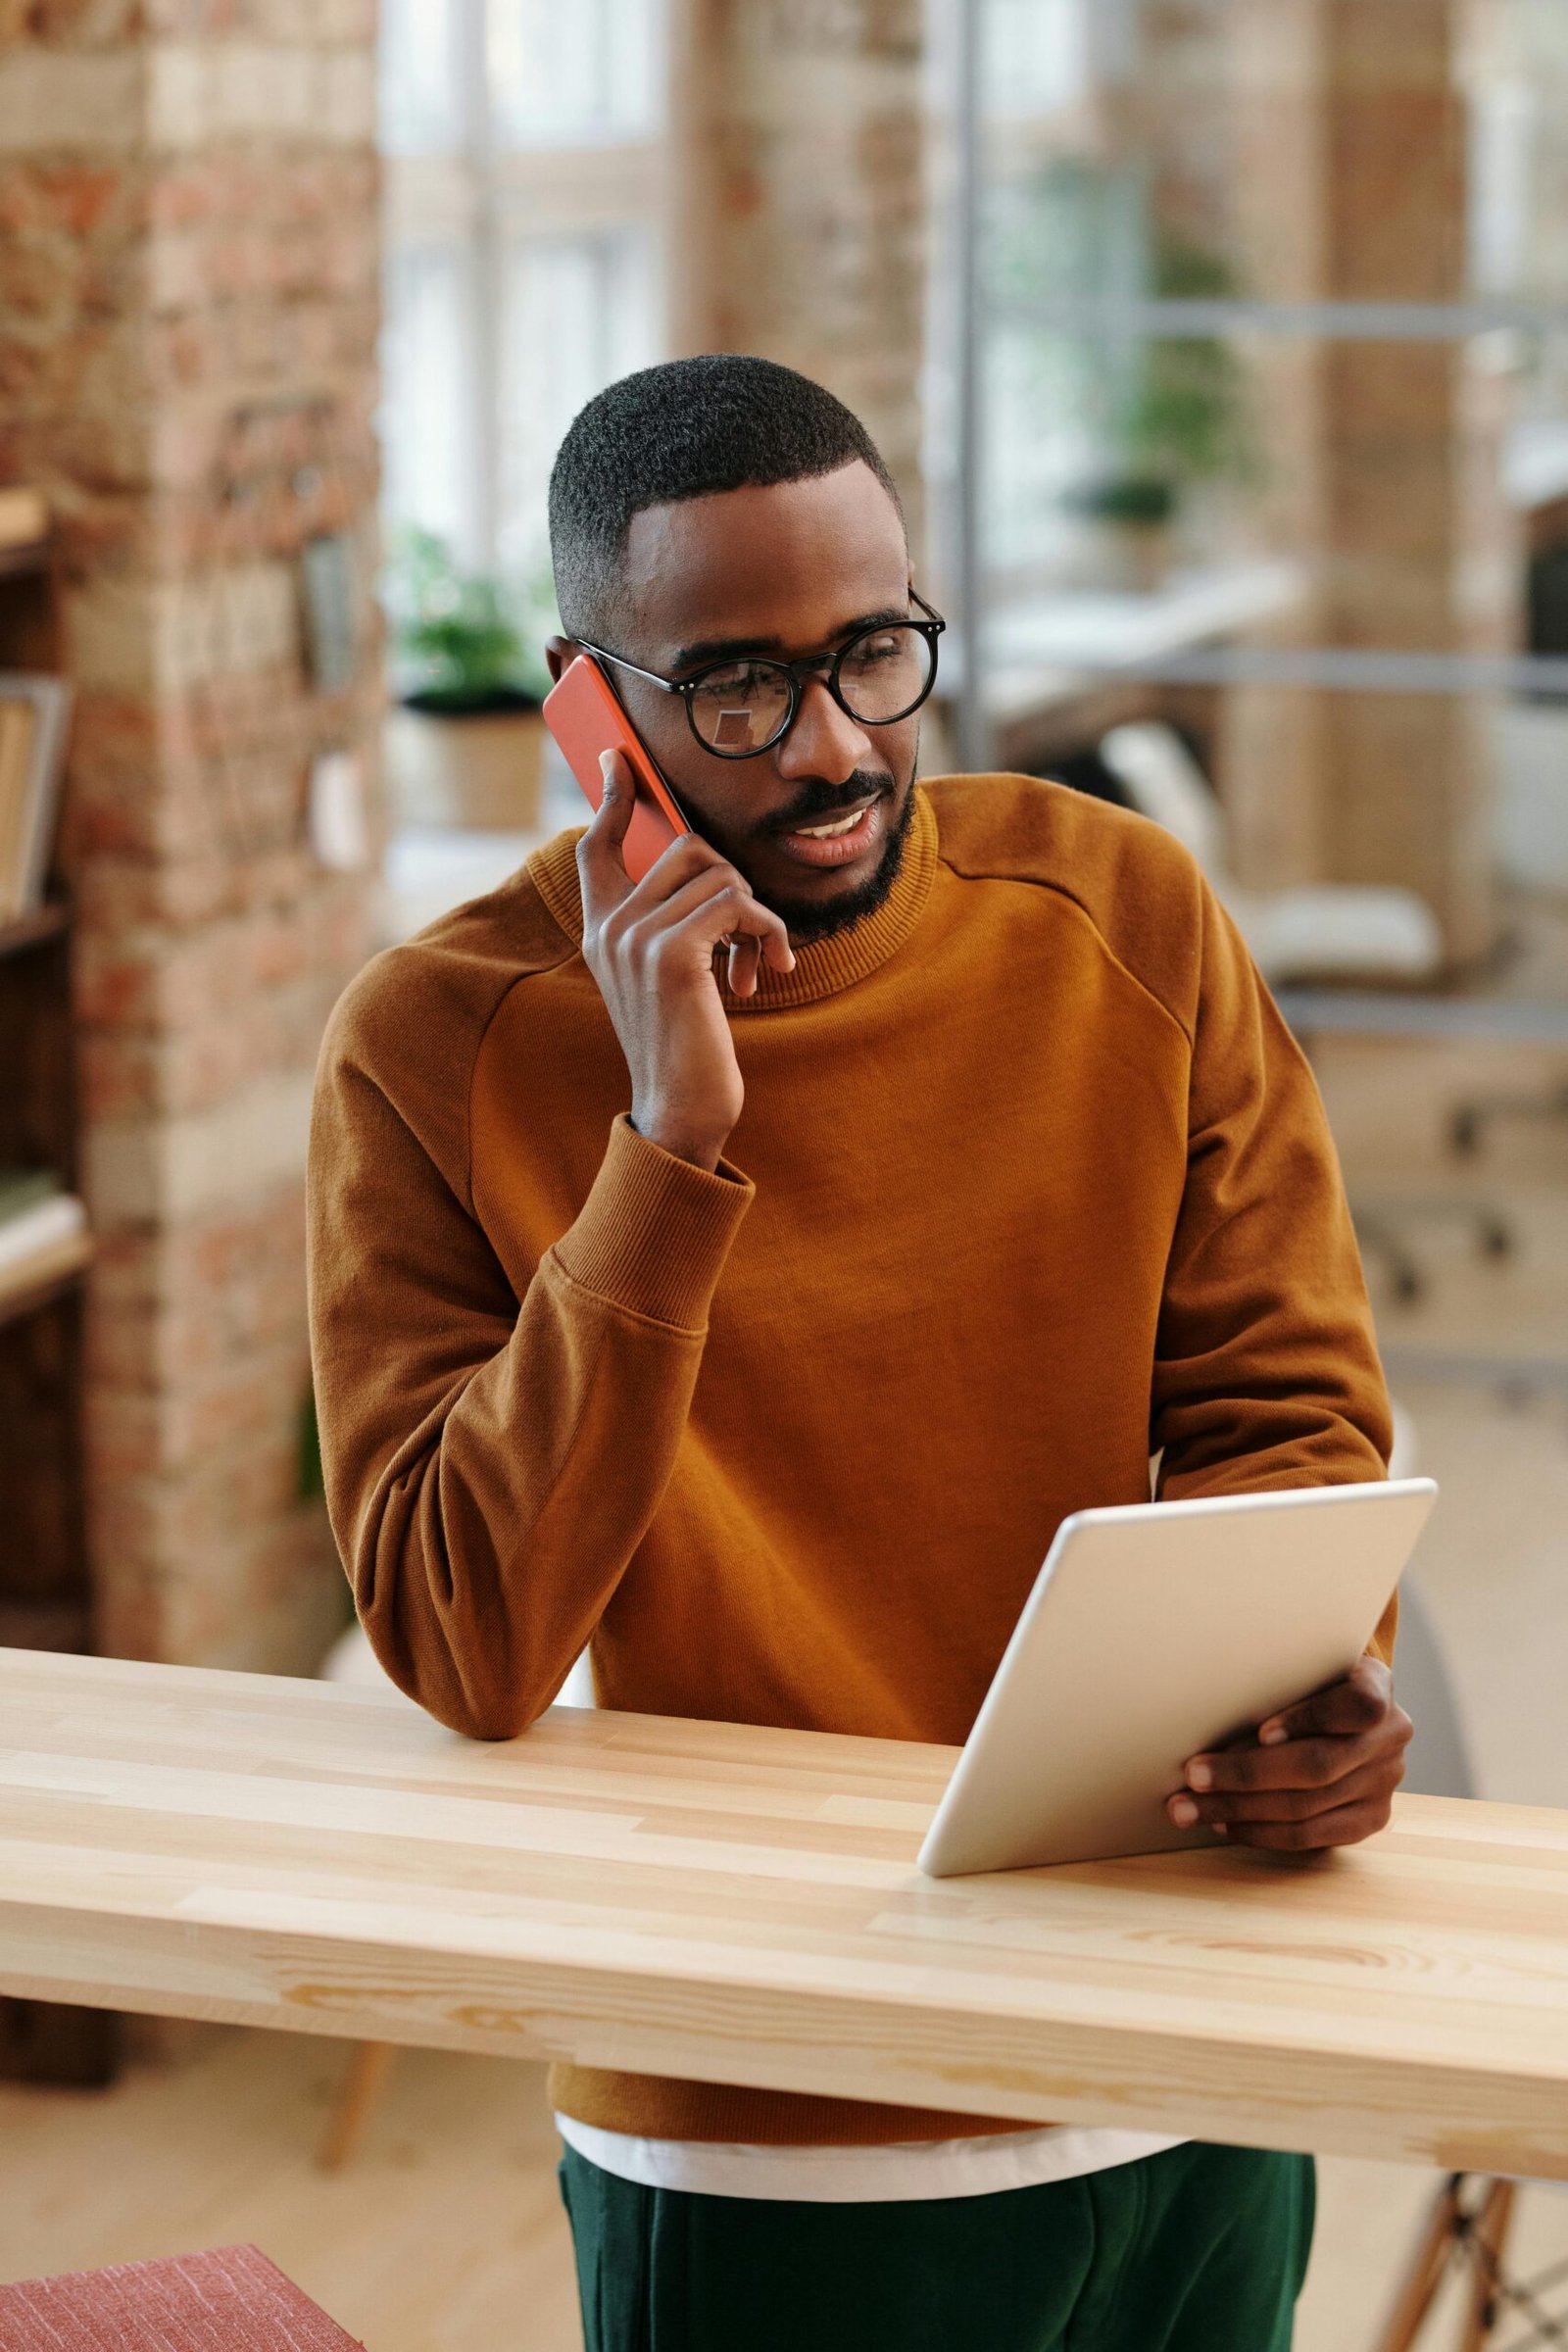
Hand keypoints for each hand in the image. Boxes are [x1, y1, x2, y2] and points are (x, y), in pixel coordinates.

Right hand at [577, 751, 794, 1170]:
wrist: (682, 1110)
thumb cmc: (686, 1045)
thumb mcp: (669, 978)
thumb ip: (672, 925)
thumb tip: (707, 872)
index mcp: (602, 930)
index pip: (595, 844)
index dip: (611, 797)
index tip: (619, 758)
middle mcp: (610, 928)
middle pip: (687, 847)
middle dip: (734, 884)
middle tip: (751, 939)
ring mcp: (636, 938)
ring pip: (720, 874)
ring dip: (758, 917)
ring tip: (760, 963)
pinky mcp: (672, 954)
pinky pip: (736, 905)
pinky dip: (766, 935)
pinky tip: (765, 974)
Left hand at [1166, 1656, 1412, 1852]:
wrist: (1347, 1715)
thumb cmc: (1307, 1685)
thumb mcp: (1302, 1669)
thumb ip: (1275, 1686)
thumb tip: (1204, 1717)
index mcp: (1375, 1686)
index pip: (1357, 1705)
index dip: (1309, 1720)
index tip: (1261, 1732)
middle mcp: (1390, 1735)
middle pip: (1317, 1765)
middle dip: (1245, 1773)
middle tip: (1192, 1775)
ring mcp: (1385, 1781)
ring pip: (1307, 1806)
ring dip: (1239, 1809)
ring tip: (1191, 1807)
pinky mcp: (1372, 1819)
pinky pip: (1311, 1836)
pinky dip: (1262, 1832)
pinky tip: (1226, 1824)